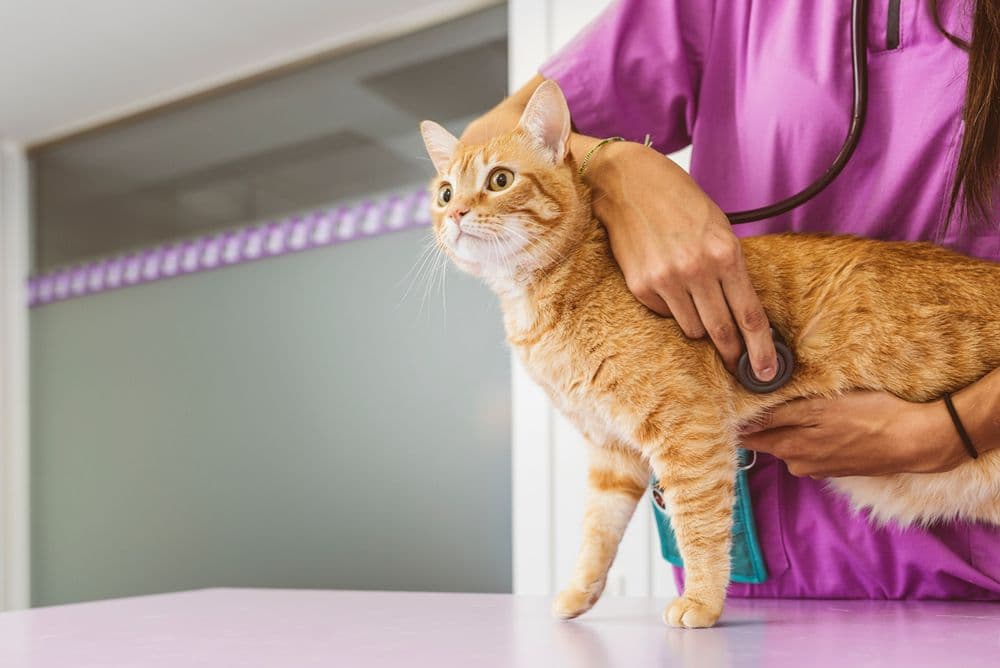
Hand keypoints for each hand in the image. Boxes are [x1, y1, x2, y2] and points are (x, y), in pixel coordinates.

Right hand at [584, 140, 776, 378]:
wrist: (629, 183)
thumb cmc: (679, 201)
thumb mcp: (718, 228)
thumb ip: (731, 268)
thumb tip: (741, 314)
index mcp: (726, 253)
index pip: (750, 315)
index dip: (761, 349)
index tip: (765, 373)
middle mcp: (697, 270)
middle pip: (722, 331)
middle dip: (731, 353)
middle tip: (736, 365)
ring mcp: (666, 280)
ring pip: (692, 329)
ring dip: (698, 325)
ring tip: (691, 299)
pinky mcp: (641, 286)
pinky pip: (665, 314)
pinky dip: (670, 307)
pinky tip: (665, 280)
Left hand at [741, 391, 966, 477]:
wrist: (914, 441)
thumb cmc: (870, 417)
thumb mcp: (820, 407)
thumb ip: (780, 415)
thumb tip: (744, 420)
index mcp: (790, 448)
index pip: (749, 438)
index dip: (737, 422)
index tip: (726, 407)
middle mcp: (799, 464)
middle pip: (768, 441)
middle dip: (758, 424)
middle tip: (753, 399)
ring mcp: (819, 467)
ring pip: (790, 444)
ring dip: (786, 428)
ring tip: (789, 405)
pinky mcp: (837, 466)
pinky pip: (811, 449)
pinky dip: (809, 435)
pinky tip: (819, 422)